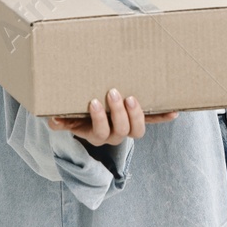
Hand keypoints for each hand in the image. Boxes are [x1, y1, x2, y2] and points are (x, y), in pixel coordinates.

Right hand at [47, 88, 176, 146]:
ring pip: (137, 130)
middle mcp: (115, 135)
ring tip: (132, 97)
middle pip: (121, 131)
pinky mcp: (140, 120)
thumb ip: (60, 120)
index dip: (99, 120)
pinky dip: (163, 117)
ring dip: (137, 114)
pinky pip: (153, 121)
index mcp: (96, 134)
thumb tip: (52, 120)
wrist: (91, 119)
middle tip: (113, 92)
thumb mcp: (68, 118)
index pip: (99, 131)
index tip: (93, 102)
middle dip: (118, 112)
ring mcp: (129, 128)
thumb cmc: (79, 115)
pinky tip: (174, 112)